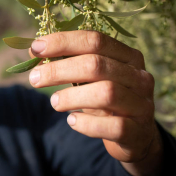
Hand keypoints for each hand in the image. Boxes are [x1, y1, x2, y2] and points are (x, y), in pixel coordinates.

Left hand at [29, 31, 163, 175]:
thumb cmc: (105, 99)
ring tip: (54, 102)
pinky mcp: (138, 131)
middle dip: (59, 70)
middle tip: (34, 78)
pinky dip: (88, 124)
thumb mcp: (88, 78)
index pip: (95, 40)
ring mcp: (142, 104)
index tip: (36, 48)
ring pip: (106, 93)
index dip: (63, 41)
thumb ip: (66, 62)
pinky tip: (72, 121)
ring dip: (72, 96)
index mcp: (128, 56)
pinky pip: (114, 126)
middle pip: (96, 65)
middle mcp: (139, 77)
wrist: (135, 135)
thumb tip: (33, 49)